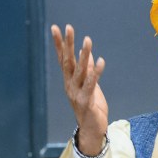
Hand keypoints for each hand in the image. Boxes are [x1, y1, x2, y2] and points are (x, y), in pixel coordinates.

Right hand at [51, 24, 108, 156]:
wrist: (92, 130)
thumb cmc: (91, 107)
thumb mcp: (90, 86)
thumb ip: (88, 70)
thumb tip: (88, 54)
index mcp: (69, 80)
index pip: (63, 58)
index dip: (59, 43)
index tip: (56, 28)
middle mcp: (70, 85)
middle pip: (68, 61)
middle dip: (68, 44)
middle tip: (68, 27)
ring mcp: (76, 93)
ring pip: (80, 71)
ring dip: (84, 55)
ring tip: (87, 40)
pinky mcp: (86, 101)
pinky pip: (91, 84)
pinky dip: (96, 72)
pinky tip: (101, 60)